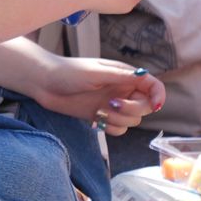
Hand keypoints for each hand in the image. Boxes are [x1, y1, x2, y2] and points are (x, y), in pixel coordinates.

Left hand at [28, 56, 164, 133]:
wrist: (42, 83)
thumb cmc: (66, 72)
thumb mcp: (96, 73)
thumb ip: (121, 77)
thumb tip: (146, 78)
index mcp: (124, 76)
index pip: (153, 87)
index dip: (159, 96)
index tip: (155, 105)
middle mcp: (122, 90)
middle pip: (145, 107)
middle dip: (132, 109)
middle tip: (112, 105)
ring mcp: (112, 104)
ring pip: (133, 120)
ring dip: (119, 119)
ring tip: (99, 111)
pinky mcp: (101, 116)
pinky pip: (118, 128)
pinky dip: (110, 127)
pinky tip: (95, 120)